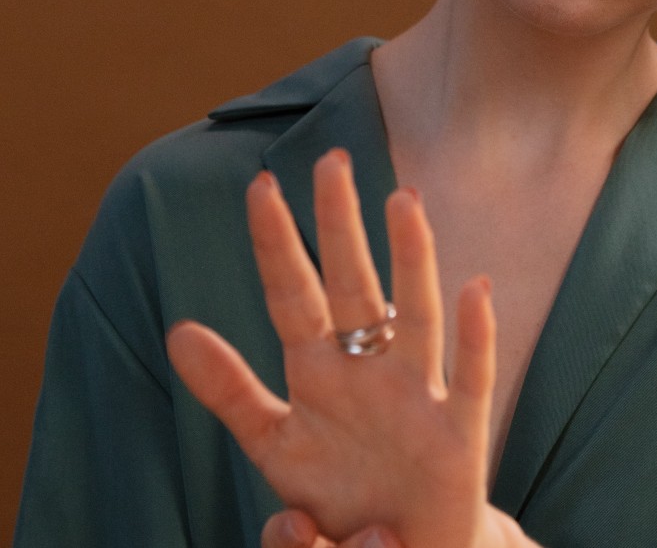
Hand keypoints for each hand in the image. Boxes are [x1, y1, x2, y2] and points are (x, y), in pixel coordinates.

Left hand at [167, 149, 496, 545]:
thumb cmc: (341, 496)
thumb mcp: (274, 445)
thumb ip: (231, 391)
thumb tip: (179, 328)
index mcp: (319, 373)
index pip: (293, 297)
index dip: (276, 244)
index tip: (260, 185)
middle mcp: (369, 371)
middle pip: (354, 288)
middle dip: (340, 225)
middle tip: (333, 159)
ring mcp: (418, 398)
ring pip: (415, 316)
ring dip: (412, 260)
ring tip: (403, 201)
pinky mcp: (459, 438)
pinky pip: (471, 380)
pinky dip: (476, 337)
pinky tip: (476, 290)